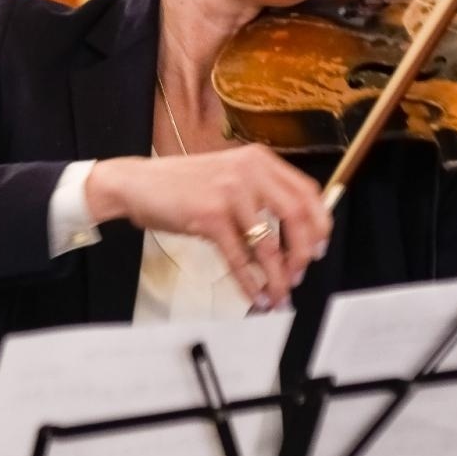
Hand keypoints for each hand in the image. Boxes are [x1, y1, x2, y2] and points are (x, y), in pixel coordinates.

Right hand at [86, 145, 332, 308]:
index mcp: (259, 160)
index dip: (320, 224)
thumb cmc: (181, 185)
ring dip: (277, 277)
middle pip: (297, 217)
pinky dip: (250, 282)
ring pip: (269, 245)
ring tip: (277, 295)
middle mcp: (249, 172)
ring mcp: (230, 194)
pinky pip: (240, 258)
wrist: (136, 184)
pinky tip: (254, 294)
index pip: (307, 192)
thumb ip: (260, 194)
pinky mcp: (210, 217)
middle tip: (299, 274)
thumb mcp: (228, 176)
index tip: (319, 247)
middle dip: (303, 254)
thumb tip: (294, 233)